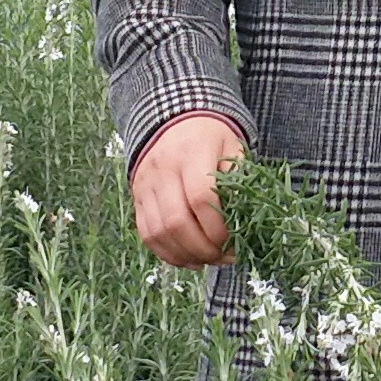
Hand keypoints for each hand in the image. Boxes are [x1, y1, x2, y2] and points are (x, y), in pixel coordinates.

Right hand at [131, 113, 241, 266]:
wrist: (173, 120)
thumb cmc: (210, 137)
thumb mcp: (232, 147)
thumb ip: (238, 181)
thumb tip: (243, 223)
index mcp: (191, 152)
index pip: (201, 197)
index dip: (217, 227)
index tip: (233, 241)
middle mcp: (163, 169)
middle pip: (177, 221)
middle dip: (202, 248)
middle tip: (223, 256)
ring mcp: (146, 185)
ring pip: (159, 232)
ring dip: (185, 255)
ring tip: (208, 260)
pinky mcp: (137, 198)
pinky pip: (146, 235)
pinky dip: (167, 253)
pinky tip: (188, 258)